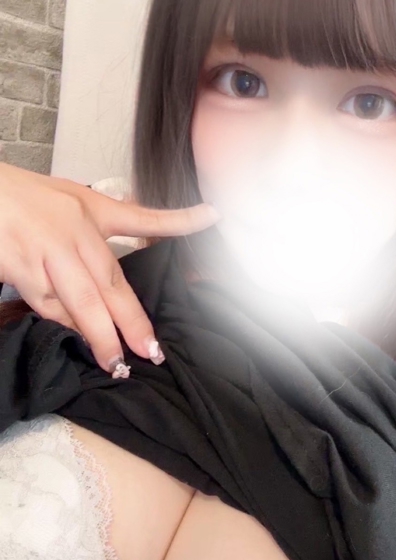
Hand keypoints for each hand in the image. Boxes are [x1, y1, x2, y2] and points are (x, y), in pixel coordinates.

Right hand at [0, 163, 219, 372]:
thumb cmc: (24, 196)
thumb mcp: (70, 198)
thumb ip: (103, 221)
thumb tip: (130, 242)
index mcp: (91, 210)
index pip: (141, 217)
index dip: (178, 221)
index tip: (211, 217)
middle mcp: (74, 232)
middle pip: (111, 283)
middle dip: (132, 321)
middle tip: (150, 352)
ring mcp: (47, 252)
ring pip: (80, 302)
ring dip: (99, 336)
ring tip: (115, 363)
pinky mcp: (20, 269)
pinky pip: (48, 306)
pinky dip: (65, 326)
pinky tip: (78, 341)